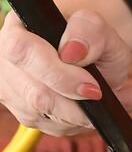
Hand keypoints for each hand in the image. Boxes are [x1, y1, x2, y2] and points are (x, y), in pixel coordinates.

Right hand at [0, 9, 131, 136]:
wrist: (89, 52)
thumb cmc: (91, 37)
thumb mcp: (98, 26)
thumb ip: (89, 30)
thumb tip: (72, 51)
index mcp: (18, 27)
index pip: (22, 50)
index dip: (58, 73)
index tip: (91, 86)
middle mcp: (6, 60)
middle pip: (34, 93)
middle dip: (74, 100)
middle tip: (100, 94)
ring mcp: (11, 89)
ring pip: (42, 115)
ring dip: (78, 113)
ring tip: (101, 98)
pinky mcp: (24, 112)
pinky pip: (50, 126)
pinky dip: (76, 121)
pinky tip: (91, 108)